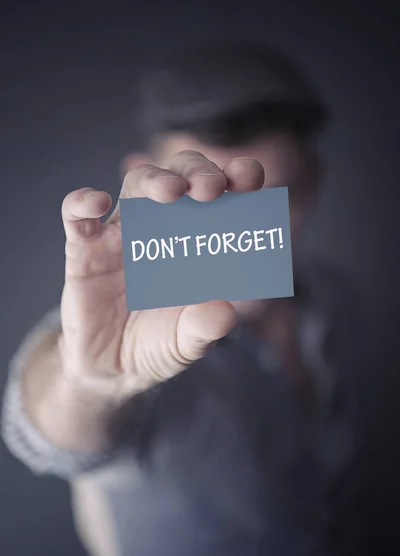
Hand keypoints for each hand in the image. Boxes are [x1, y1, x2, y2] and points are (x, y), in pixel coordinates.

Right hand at [59, 150, 264, 395]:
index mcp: (197, 242)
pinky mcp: (84, 252)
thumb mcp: (186, 343)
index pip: (222, 196)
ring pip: (136, 184)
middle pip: (180, 176)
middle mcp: (163, 229)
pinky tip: (98, 202)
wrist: (113, 368)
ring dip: (154, 179)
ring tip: (170, 191)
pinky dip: (83, 203)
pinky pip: (77, 217)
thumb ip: (204, 328)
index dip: (237, 178)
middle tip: (211, 189)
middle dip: (198, 172)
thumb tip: (225, 312)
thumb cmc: (158, 344)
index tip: (249, 177)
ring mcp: (123, 236)